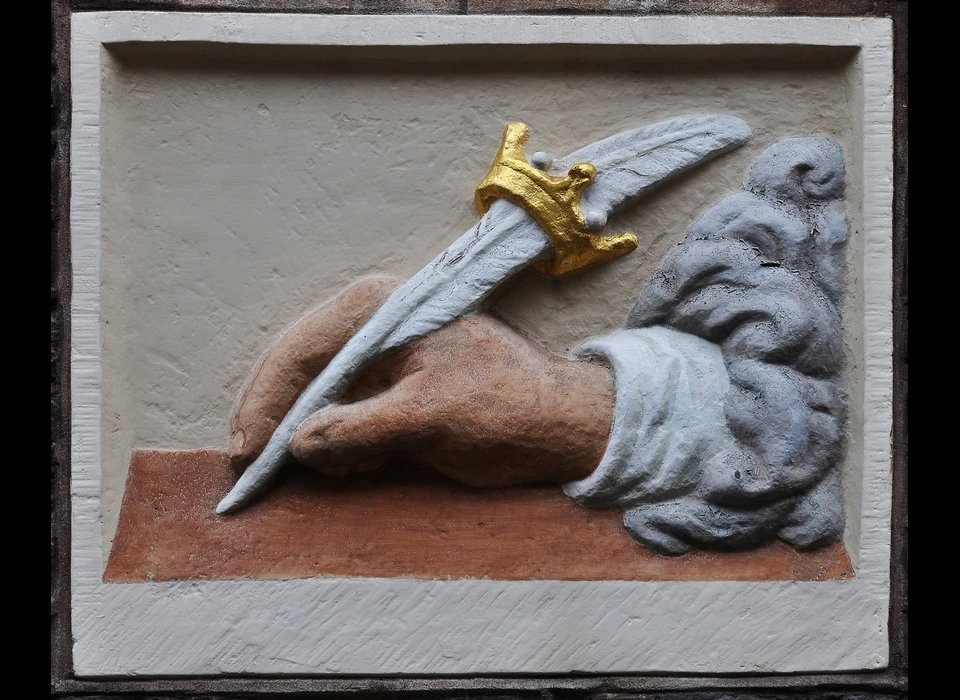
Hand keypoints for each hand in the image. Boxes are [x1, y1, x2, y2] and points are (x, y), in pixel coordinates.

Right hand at [228, 277, 613, 486]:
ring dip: (309, 434)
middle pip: (303, 369)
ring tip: (320, 468)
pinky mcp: (397, 387)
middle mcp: (378, 326)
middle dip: (281, 418)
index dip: (267, 401)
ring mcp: (387, 357)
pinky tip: (345, 465)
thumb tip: (298, 444)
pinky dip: (336, 441)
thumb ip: (360, 429)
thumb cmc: (507, 407)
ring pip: (321, 393)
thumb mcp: (430, 418)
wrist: (564, 424)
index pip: (302, 350)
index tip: (248, 450)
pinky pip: (347, 411)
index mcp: (384, 312)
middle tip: (256, 466)